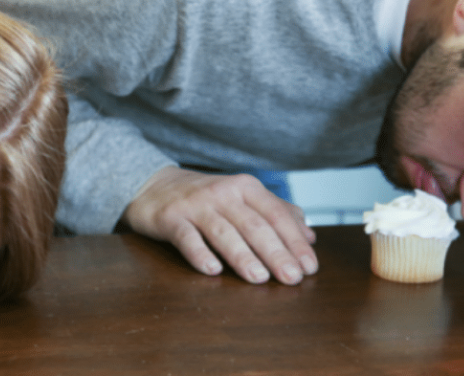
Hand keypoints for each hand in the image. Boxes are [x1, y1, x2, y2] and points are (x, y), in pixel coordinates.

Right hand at [121, 166, 317, 284]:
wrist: (153, 185)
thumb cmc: (205, 197)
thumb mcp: (242, 197)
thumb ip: (276, 211)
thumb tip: (310, 236)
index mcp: (245, 187)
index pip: (275, 214)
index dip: (294, 240)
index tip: (309, 266)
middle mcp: (222, 193)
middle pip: (253, 225)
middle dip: (275, 253)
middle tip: (292, 278)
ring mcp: (195, 205)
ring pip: (223, 232)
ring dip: (242, 256)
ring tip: (258, 278)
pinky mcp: (171, 219)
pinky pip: (187, 238)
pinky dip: (200, 254)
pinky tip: (212, 270)